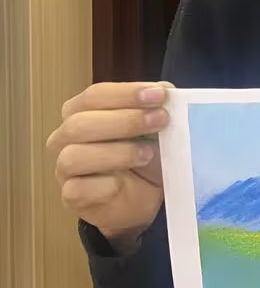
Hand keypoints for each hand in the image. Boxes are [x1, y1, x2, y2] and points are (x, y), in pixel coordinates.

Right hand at [47, 81, 168, 250]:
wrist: (143, 195)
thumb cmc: (143, 154)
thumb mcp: (153, 128)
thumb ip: (154, 108)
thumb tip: (165, 91)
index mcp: (82, 111)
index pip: (95, 96)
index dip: (127, 93)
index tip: (160, 95)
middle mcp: (66, 137)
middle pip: (80, 123)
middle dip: (125, 120)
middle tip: (160, 120)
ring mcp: (65, 168)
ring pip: (74, 156)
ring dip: (117, 153)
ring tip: (148, 154)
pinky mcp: (70, 196)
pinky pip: (78, 189)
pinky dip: (105, 184)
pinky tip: (124, 182)